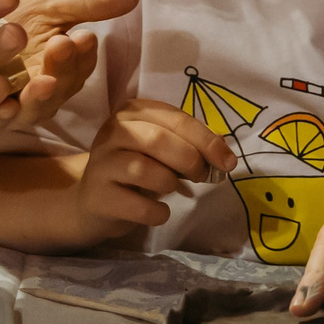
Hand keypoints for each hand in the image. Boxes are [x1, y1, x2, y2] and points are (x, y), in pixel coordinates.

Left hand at [0, 0, 137, 130]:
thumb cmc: (10, 18)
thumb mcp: (50, 6)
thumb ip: (87, 3)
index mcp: (64, 72)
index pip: (81, 67)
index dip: (84, 55)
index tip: (85, 36)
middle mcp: (42, 96)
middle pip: (60, 90)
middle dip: (63, 68)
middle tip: (63, 43)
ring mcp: (12, 109)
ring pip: (31, 110)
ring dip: (38, 96)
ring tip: (43, 79)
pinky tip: (0, 94)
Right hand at [72, 98, 236, 240]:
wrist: (95, 200)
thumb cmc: (136, 168)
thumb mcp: (162, 148)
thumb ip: (191, 143)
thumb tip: (224, 152)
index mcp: (133, 111)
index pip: (176, 119)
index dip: (207, 141)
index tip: (228, 162)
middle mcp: (113, 131)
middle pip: (159, 139)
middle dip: (190, 160)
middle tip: (202, 176)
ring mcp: (102, 163)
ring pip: (145, 169)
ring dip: (170, 183)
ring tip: (171, 188)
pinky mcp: (99, 196)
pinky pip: (139, 206)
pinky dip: (158, 212)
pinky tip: (158, 210)